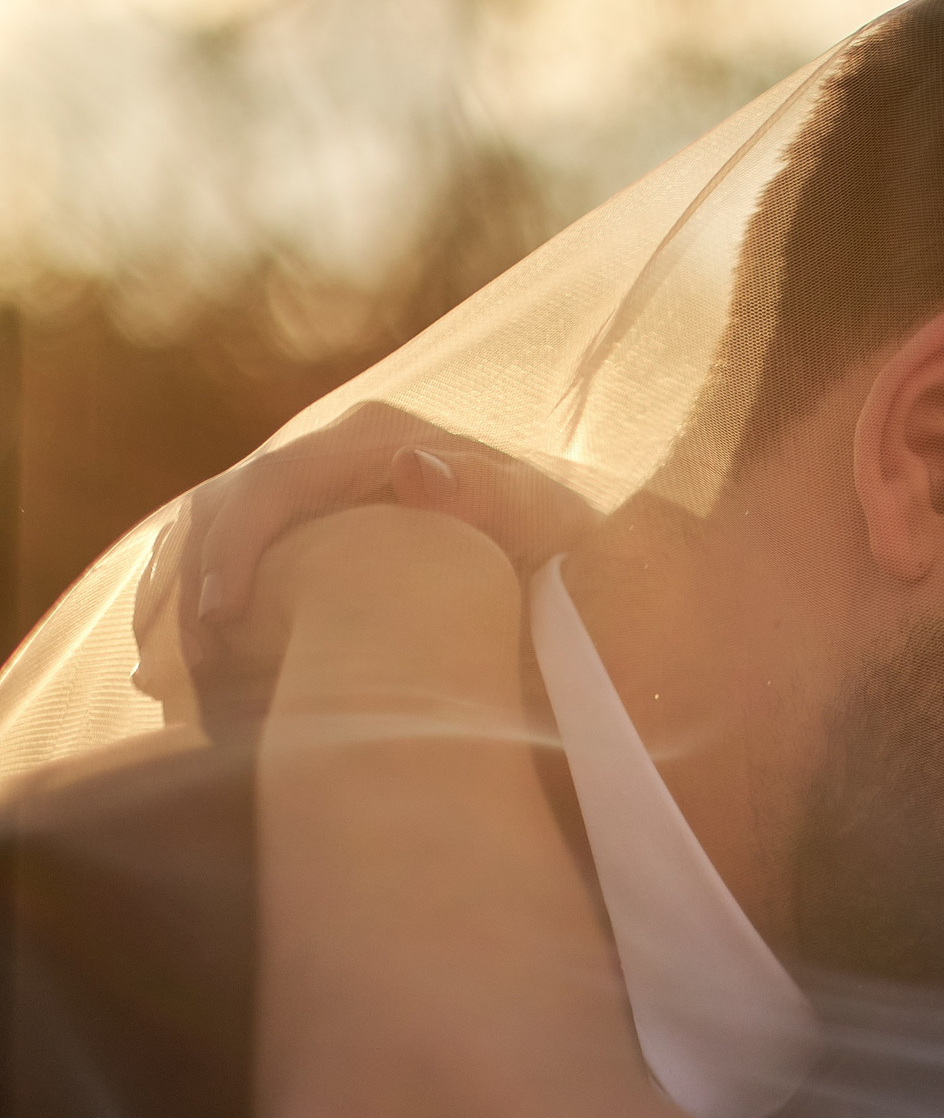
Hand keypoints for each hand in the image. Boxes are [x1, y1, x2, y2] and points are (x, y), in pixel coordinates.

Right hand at [132, 402, 602, 710]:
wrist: (586, 573)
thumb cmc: (574, 553)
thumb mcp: (555, 530)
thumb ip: (498, 498)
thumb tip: (410, 467)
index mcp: (388, 438)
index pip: (278, 479)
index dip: (236, 545)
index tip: (222, 618)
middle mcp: (343, 452)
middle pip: (227, 503)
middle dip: (193, 582)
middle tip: (193, 668)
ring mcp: (323, 490)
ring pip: (214, 530)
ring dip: (182, 600)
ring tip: (184, 679)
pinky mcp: (313, 530)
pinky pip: (235, 558)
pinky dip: (202, 610)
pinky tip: (192, 673)